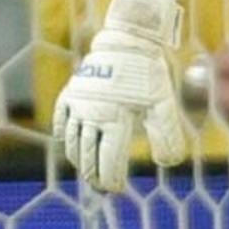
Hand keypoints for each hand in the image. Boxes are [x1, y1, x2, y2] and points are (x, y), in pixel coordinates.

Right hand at [49, 0, 191, 194]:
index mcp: (114, 119)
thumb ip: (167, 135)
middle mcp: (92, 114)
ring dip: (80, 160)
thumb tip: (167, 163)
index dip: (111, 180)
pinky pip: (61, 121)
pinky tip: (70, 145)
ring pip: (72, 143)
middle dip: (94, 176)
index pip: (108, 161)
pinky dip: (64, 136)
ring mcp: (78, 104)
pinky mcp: (71, 93)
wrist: (128, 40)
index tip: (117, 189)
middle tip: (102, 188)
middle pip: (88, 157)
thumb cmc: (148, 74)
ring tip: (89, 171)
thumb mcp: (164, 104)